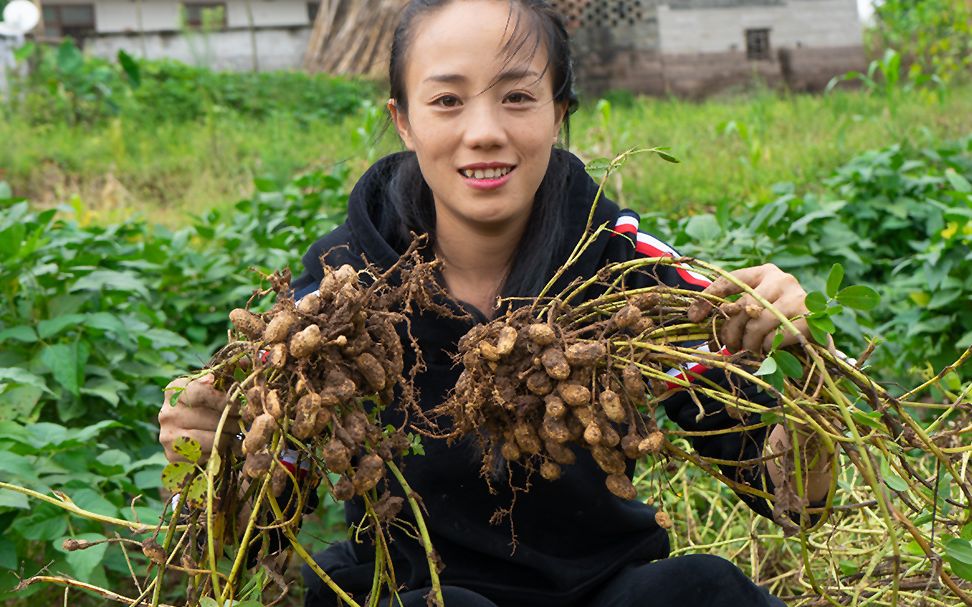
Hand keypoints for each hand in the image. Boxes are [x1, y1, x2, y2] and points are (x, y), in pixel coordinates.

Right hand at [159, 374, 240, 463]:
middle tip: (238, 422)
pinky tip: (218, 445)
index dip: (224, 400)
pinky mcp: (173, 456)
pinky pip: (206, 456)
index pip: (201, 393)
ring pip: (211, 439)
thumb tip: (218, 375)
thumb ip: (218, 381)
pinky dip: (217, 452)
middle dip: (231, 421)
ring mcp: (167, 436)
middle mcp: (167, 413)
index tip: (236, 406)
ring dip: (227, 437)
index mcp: (174, 391)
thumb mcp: (209, 388)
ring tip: (231, 433)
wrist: (187, 430)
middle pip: (211, 419)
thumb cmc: (203, 404)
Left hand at [688, 264, 809, 354]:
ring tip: (749, 350)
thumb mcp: (755, 311)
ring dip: (747, 343)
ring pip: (756, 324)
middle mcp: (782, 279)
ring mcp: (798, 297)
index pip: (729, 280)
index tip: (693, 318)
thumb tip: (696, 320)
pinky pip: (774, 337)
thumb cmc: (779, 324)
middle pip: (741, 306)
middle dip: (729, 331)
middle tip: (728, 346)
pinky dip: (766, 348)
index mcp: (764, 272)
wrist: (818, 340)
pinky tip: (768, 351)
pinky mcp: (810, 319)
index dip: (708, 299)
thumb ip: (733, 311)